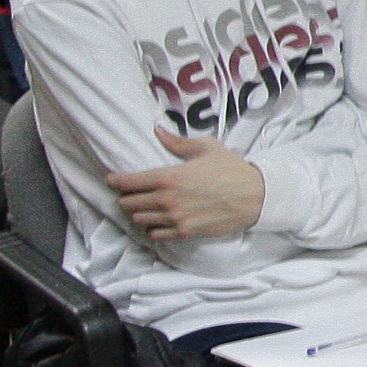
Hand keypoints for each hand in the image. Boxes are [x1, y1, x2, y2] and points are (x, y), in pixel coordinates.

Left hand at [107, 130, 265, 241]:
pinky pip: (155, 235)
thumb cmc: (231, 169)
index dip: (115, 181)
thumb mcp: (207, 148)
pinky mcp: (184, 233)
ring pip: (139, 221)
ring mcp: (174, 219)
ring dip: (138, 214)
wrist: (254, 196)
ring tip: (143, 208)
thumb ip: (178, 142)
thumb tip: (158, 130)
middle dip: (125, 198)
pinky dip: (152, 229)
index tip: (111, 180)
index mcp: (168, 176)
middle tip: (129, 194)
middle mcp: (167, 200)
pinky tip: (157, 222)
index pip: (128, 182)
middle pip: (128, 204)